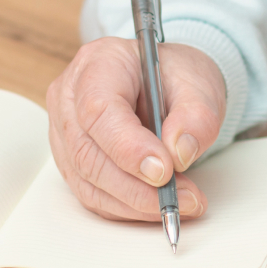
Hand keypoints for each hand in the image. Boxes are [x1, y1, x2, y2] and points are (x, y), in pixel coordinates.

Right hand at [47, 38, 225, 219]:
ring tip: (178, 203)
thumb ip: (196, 116)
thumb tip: (179, 152)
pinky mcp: (71, 159)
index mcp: (100, 62)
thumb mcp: (200, 84)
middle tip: (178, 197)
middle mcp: (71, 95)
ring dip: (134, 201)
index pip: (99, 110)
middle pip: (89, 153)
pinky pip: (92, 193)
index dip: (128, 147)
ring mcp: (65, 129)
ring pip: (88, 180)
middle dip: (136, 186)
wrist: (170, 81)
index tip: (164, 171)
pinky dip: (126, 205)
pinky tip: (156, 204)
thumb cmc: (177, 75)